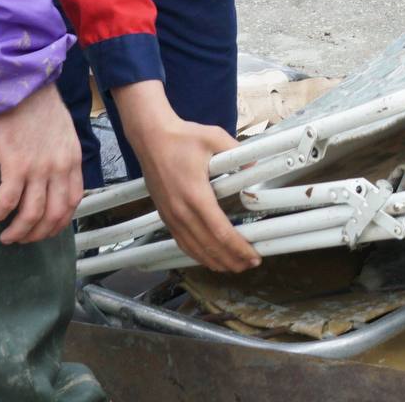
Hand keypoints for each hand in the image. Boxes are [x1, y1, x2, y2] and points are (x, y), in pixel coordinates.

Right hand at [0, 86, 84, 243]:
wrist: (23, 85)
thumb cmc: (39, 105)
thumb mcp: (63, 133)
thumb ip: (61, 157)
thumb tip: (53, 178)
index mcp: (72, 160)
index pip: (72, 202)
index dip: (58, 223)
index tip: (44, 230)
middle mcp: (59, 168)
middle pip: (53, 215)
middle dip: (37, 234)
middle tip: (21, 239)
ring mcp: (39, 168)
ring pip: (31, 214)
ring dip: (17, 231)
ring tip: (5, 236)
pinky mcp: (16, 164)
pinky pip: (8, 200)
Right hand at [113, 82, 259, 271]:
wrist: (150, 137)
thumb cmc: (181, 137)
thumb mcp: (214, 138)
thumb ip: (237, 154)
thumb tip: (254, 168)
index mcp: (196, 195)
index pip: (220, 232)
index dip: (238, 248)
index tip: (253, 255)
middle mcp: (181, 210)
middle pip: (209, 247)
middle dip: (231, 260)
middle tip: (249, 265)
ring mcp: (171, 215)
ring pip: (194, 249)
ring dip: (215, 262)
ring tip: (232, 267)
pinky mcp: (165, 215)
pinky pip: (182, 242)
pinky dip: (197, 254)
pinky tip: (208, 258)